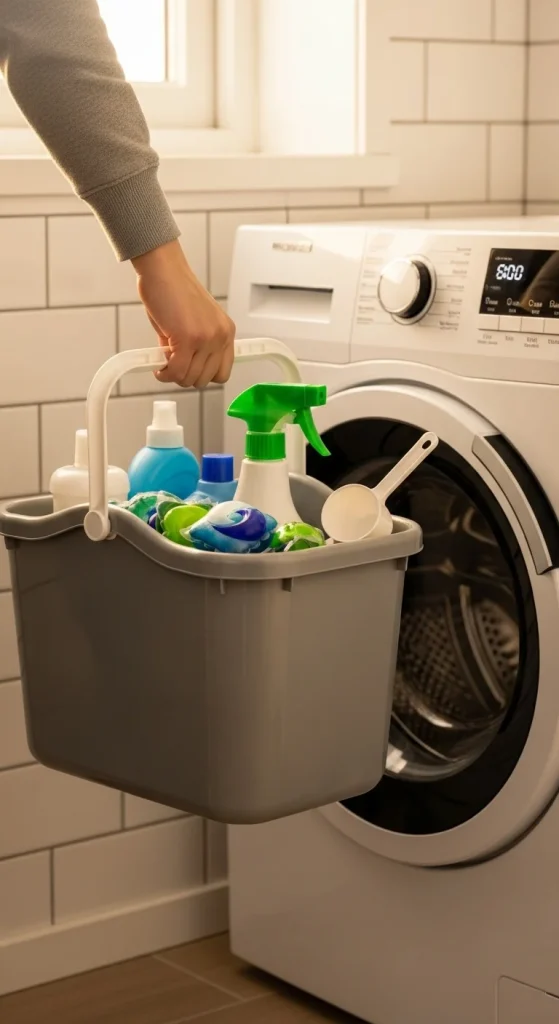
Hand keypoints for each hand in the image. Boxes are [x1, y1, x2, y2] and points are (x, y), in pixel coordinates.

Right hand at [132, 239, 235, 387]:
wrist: (163, 269)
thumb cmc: (173, 290)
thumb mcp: (194, 323)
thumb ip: (195, 348)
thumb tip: (182, 369)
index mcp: (226, 332)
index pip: (223, 372)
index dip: (202, 375)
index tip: (188, 370)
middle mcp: (220, 336)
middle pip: (205, 379)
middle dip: (185, 376)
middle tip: (171, 365)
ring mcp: (206, 339)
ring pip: (189, 378)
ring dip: (173, 374)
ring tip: (163, 361)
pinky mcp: (187, 339)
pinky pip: (176, 371)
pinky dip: (164, 373)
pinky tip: (157, 366)